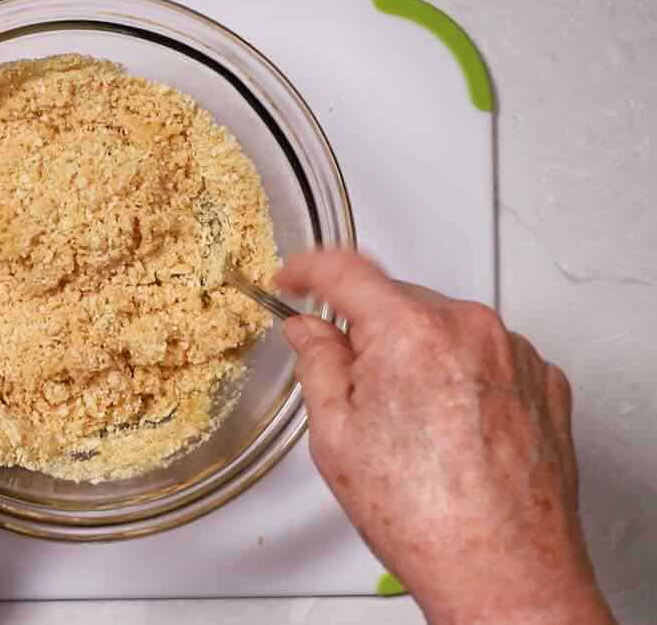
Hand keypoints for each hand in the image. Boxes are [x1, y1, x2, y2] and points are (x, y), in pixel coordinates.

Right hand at [277, 251, 613, 624]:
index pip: (346, 270)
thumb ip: (318, 363)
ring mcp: (514, 353)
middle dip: (368, 331)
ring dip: (417, 356)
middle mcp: (469, 329)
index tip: (296, 279)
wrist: (503, 569)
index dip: (309, 269)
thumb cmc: (424, 516)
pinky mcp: (543, 380)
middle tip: (353, 390)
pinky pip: (487, 356)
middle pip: (398, 301)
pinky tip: (448, 431)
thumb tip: (310, 330)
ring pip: (444, 329)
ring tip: (411, 429)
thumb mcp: (336, 436)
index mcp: (409, 333)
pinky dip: (461, 377)